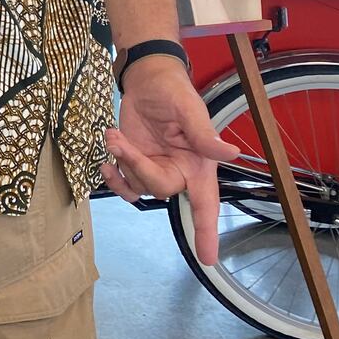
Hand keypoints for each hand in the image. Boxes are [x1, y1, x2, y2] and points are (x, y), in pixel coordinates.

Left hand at [102, 57, 239, 264]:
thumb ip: (203, 134)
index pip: (206, 203)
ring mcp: (154, 168)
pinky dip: (113, 175)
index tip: (208, 259)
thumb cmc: (174, 91)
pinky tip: (107, 157)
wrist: (147, 79)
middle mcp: (179, 171)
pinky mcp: (133, 162)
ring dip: (122, 164)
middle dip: (137, 167)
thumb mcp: (189, 108)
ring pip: (138, 185)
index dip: (207, 231)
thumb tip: (231, 152)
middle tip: (120, 141)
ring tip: (114, 137)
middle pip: (159, 189)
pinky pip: (123, 183)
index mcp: (198, 163)